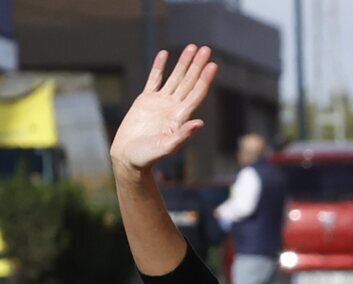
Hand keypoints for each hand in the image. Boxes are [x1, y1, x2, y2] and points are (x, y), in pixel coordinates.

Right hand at [110, 44, 217, 173]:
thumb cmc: (148, 157)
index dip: (205, 79)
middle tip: (206, 48)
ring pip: (175, 77)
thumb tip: (200, 123)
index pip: (196, 93)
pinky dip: (159, 66)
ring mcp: (160, 102)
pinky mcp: (145, 101)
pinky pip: (154, 79)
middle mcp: (173, 107)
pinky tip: (165, 54)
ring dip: (184, 63)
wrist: (129, 157)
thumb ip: (182, 135)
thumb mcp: (166, 147)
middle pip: (189, 81)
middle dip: (198, 65)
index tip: (213, 64)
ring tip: (192, 47)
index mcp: (180, 116)